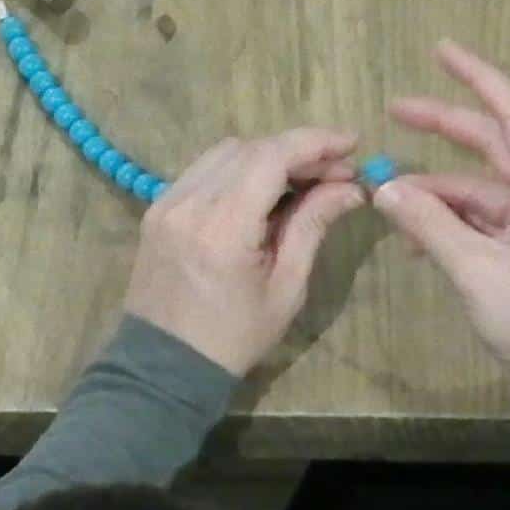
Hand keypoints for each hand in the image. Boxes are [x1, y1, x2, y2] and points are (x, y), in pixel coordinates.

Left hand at [125, 129, 366, 376]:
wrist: (164, 366)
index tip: (352, 144)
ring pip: (225, 153)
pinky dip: (239, 170)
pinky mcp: (157, 209)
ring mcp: (166, 202)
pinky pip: (203, 170)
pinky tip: (263, 192)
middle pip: (251, 148)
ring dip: (268, 157)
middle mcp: (189, 203)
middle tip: (336, 173)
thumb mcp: (285, 288)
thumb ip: (312, 227)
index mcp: (223, 227)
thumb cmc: (234, 337)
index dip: (315, 143)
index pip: (272, 157)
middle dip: (298, 151)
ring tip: (303, 182)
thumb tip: (350, 189)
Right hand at [373, 41, 509, 391]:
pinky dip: (452, 220)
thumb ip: (428, 222)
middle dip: (445, 126)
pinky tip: (414, 235)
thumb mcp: (474, 268)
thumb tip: (385, 188)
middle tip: (394, 108)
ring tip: (389, 194)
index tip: (441, 48)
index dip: (477, 77)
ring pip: (484, 187)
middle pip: (495, 144)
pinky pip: (487, 219)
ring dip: (439, 188)